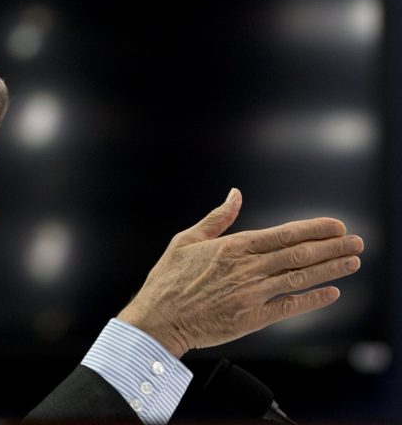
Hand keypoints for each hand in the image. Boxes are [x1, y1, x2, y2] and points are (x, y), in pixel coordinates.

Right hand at [117, 188, 363, 357]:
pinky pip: (289, 307)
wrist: (158, 319)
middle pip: (299, 254)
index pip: (284, 234)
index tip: (336, 226)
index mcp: (233, 247)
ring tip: (353, 262)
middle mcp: (248, 268)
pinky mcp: (252, 318)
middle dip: (332, 247)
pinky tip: (331, 293)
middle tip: (356, 242)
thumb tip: (235, 195)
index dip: (314, 229)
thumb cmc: (168, 280)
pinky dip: (312, 299)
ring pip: (300, 278)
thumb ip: (216, 218)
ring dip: (330, 269)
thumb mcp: (186, 240)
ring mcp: (252, 294)